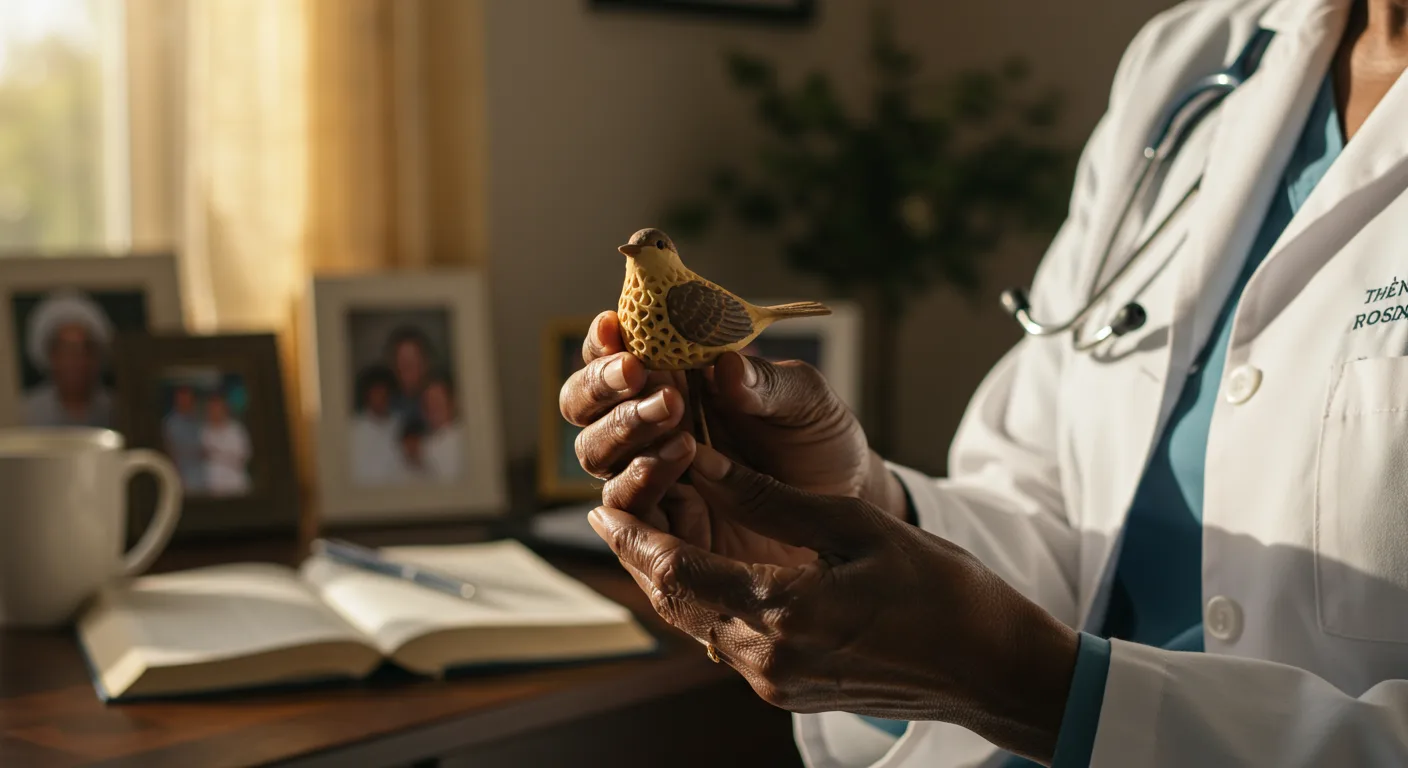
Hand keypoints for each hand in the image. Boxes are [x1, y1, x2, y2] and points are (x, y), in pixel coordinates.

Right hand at [559, 312, 907, 565]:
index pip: (615, 355)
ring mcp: (652, 476)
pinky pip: (627, 507)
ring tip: (677, 422)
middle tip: (640, 374)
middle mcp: (650, 426)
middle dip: (601, 387)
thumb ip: (767, 383)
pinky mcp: (665, 526)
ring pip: (595, 454)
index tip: (613, 326)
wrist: (848, 508)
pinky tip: (682, 460)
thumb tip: (725, 366)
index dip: (604, 342)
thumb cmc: (818, 441)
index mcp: (673, 380)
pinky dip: (642, 480)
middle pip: (582, 406)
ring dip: (625, 431)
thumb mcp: (807, 401)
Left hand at [587, 446, 1078, 764]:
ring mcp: (775, 683)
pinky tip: (710, 566)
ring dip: (672, 578)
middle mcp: (764, 660)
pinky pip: (727, 641)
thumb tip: (702, 460)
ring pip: (696, 624)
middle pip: (673, 603)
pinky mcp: (789, 691)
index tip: (597, 505)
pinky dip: (708, 599)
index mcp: (779, 612)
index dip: (630, 536)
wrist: (991, 668)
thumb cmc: (940, 589)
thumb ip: (769, 497)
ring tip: (655, 528)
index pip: (673, 571)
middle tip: (614, 510)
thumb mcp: (854, 525)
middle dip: (639, 556)